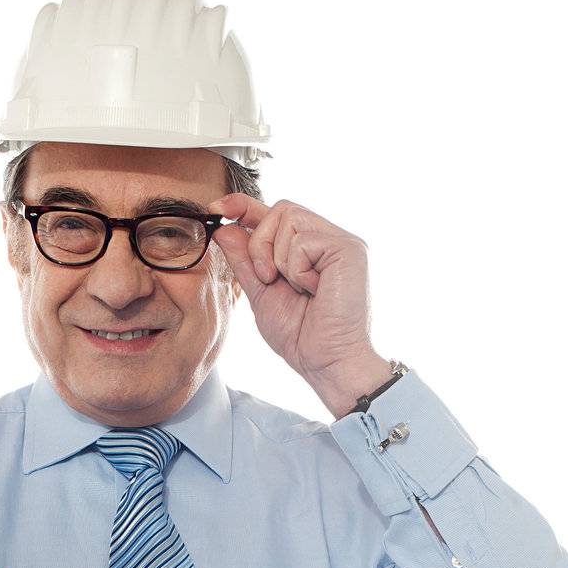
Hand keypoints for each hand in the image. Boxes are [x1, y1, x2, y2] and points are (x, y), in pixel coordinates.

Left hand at [210, 193, 389, 412]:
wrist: (326, 362)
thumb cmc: (301, 336)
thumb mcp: (261, 294)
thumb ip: (244, 261)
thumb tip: (224, 228)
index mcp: (309, 248)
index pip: (275, 213)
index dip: (245, 204)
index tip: (218, 206)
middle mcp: (327, 239)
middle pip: (279, 209)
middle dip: (259, 243)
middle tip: (267, 278)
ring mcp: (340, 242)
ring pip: (289, 218)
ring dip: (277, 257)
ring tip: (296, 288)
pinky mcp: (349, 249)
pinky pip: (303, 240)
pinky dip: (297, 268)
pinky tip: (313, 290)